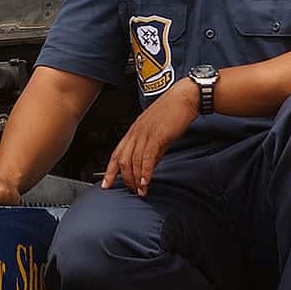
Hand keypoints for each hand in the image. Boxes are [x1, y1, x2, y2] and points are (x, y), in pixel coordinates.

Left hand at [102, 78, 198, 196]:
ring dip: (136, 179)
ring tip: (140, 191)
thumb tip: (149, 167)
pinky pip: (147, 157)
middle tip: (131, 190)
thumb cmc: (172, 113)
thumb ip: (152, 150)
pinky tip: (145, 181)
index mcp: (133, 131)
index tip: (106, 184)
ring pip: (134, 160)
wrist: (184, 98)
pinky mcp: (157, 136)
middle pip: (122, 160)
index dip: (109, 171)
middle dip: (124, 178)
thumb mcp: (157, 134)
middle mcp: (136, 133)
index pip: (116, 154)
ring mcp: (145, 134)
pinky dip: (145, 171)